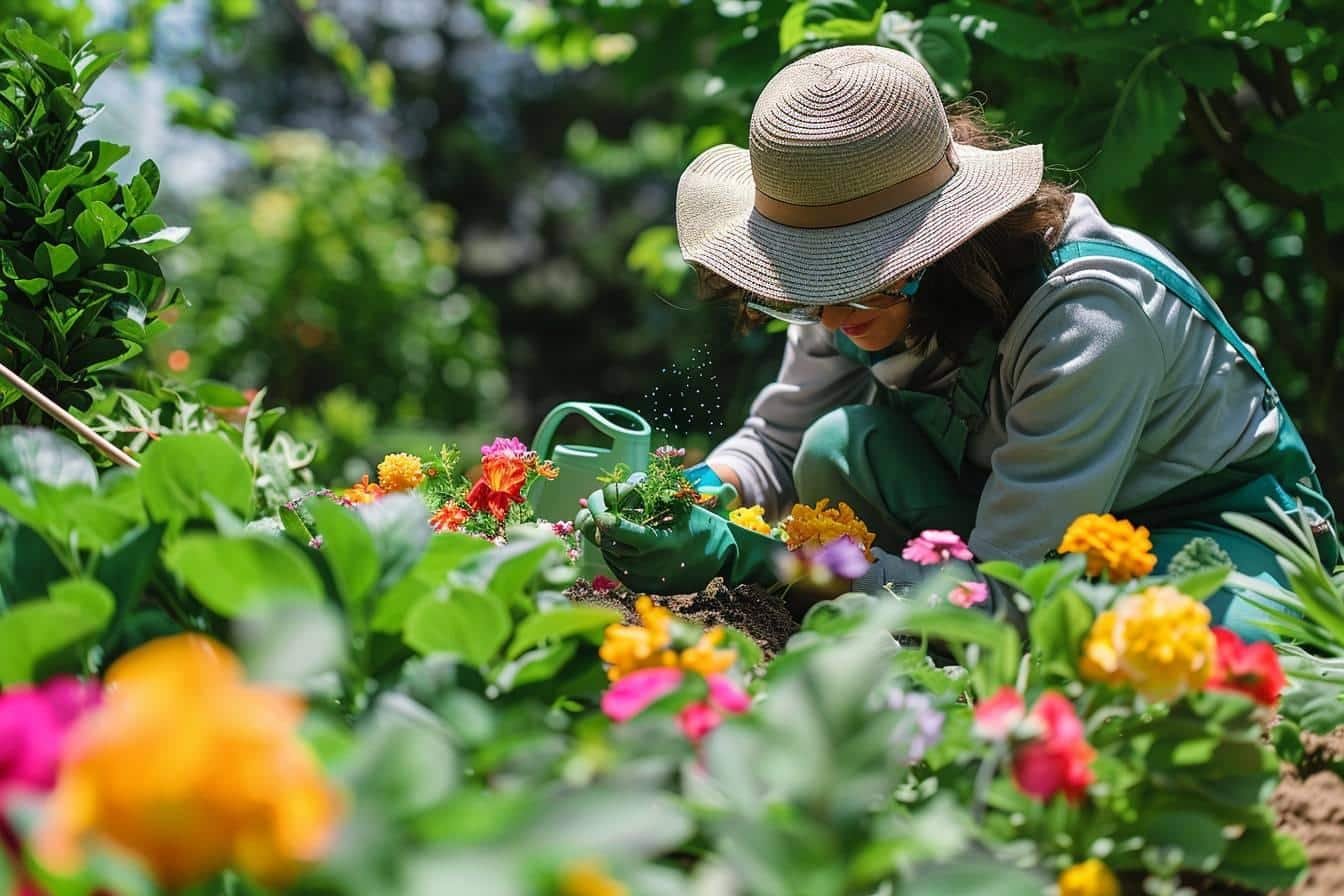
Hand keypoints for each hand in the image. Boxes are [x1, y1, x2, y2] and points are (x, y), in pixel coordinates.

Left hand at [575, 483, 780, 593]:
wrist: (725, 556)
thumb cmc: (703, 525)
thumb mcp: (681, 507)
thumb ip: (651, 500)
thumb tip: (616, 493)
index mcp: (661, 542)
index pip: (619, 531)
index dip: (603, 517)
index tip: (597, 506)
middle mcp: (653, 565)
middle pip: (610, 545)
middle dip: (597, 527)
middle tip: (594, 512)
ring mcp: (651, 579)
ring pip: (612, 560)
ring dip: (603, 541)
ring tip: (601, 526)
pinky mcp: (651, 587)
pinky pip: (621, 573)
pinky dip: (614, 557)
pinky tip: (614, 544)